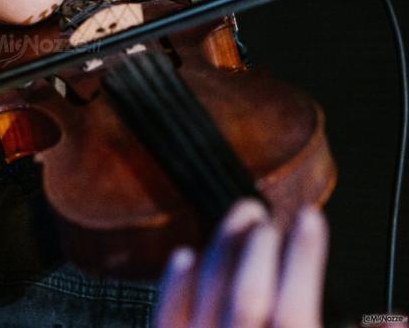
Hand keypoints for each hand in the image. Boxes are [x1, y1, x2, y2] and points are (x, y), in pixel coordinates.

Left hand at [154, 199, 327, 327]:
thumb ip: (329, 325)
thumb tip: (366, 305)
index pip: (295, 313)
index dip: (304, 258)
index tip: (310, 217)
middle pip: (248, 295)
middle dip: (260, 246)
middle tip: (267, 218)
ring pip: (209, 293)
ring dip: (224, 247)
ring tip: (240, 219)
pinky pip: (167, 316)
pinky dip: (175, 282)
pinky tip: (185, 254)